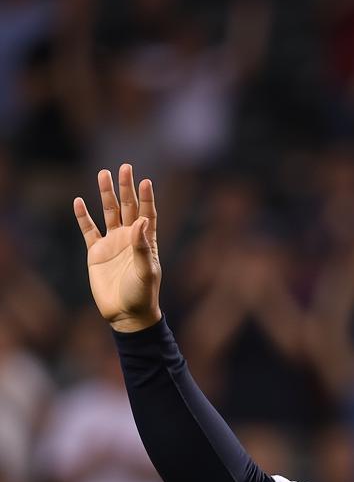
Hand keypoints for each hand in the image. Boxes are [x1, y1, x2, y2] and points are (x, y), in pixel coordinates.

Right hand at [74, 165, 161, 331]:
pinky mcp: (96, 252)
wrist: (126, 314)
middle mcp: (129, 239)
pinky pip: (88, 230)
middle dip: (126, 188)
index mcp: (146, 242)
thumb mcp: (145, 271)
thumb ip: (142, 247)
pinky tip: (79, 201)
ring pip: (108, 213)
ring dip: (106, 194)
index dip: (147, 198)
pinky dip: (83, 216)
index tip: (146, 181)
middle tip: (125, 166)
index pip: (147, 214)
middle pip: (128, 207)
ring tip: (103, 174)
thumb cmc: (142, 295)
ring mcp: (112, 244)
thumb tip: (140, 221)